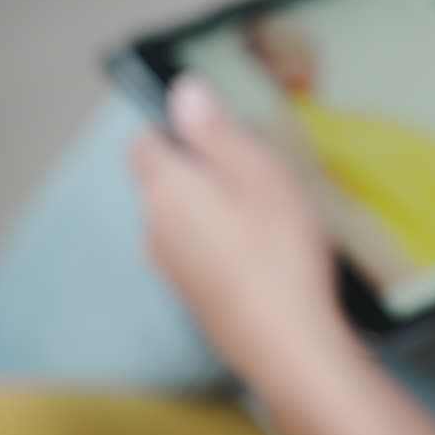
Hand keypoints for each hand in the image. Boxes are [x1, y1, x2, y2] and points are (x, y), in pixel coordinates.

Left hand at [133, 79, 434, 434]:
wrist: (288, 343)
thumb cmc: (280, 252)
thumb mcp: (259, 173)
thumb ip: (216, 131)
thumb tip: (183, 90)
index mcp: (166, 189)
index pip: (145, 142)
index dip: (176, 128)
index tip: (220, 130)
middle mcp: (155, 228)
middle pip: (162, 182)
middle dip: (198, 168)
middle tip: (255, 167)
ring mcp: (172, 269)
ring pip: (180, 220)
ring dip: (211, 208)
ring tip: (265, 210)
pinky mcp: (195, 298)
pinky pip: (197, 254)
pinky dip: (220, 244)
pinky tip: (263, 252)